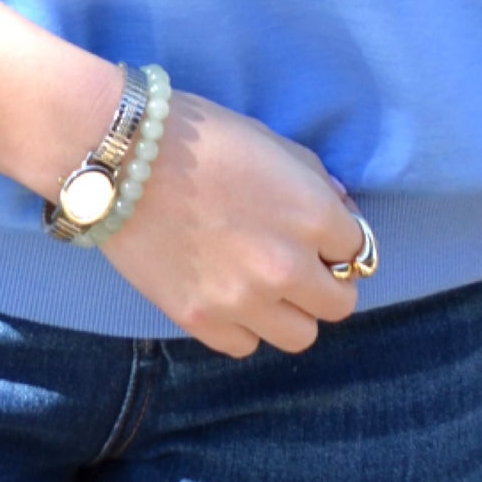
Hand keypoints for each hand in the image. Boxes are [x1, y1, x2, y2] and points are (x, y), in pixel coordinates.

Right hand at [98, 91, 369, 357]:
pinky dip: (243, 326)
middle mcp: (288, 267)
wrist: (122, 157)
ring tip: (263, 286)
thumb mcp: (271, 142)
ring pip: (300, 336)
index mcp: (313, 215)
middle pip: (340, 304)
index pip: (359, 250)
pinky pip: (246, 345)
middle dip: (324, 282)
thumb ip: (314, 182)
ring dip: (290, 312)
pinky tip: (226, 294)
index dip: (339, 240)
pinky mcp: (202, 321)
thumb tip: (341, 213)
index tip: (319, 234)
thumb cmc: (198, 136)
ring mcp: (245, 300)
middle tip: (299, 264)